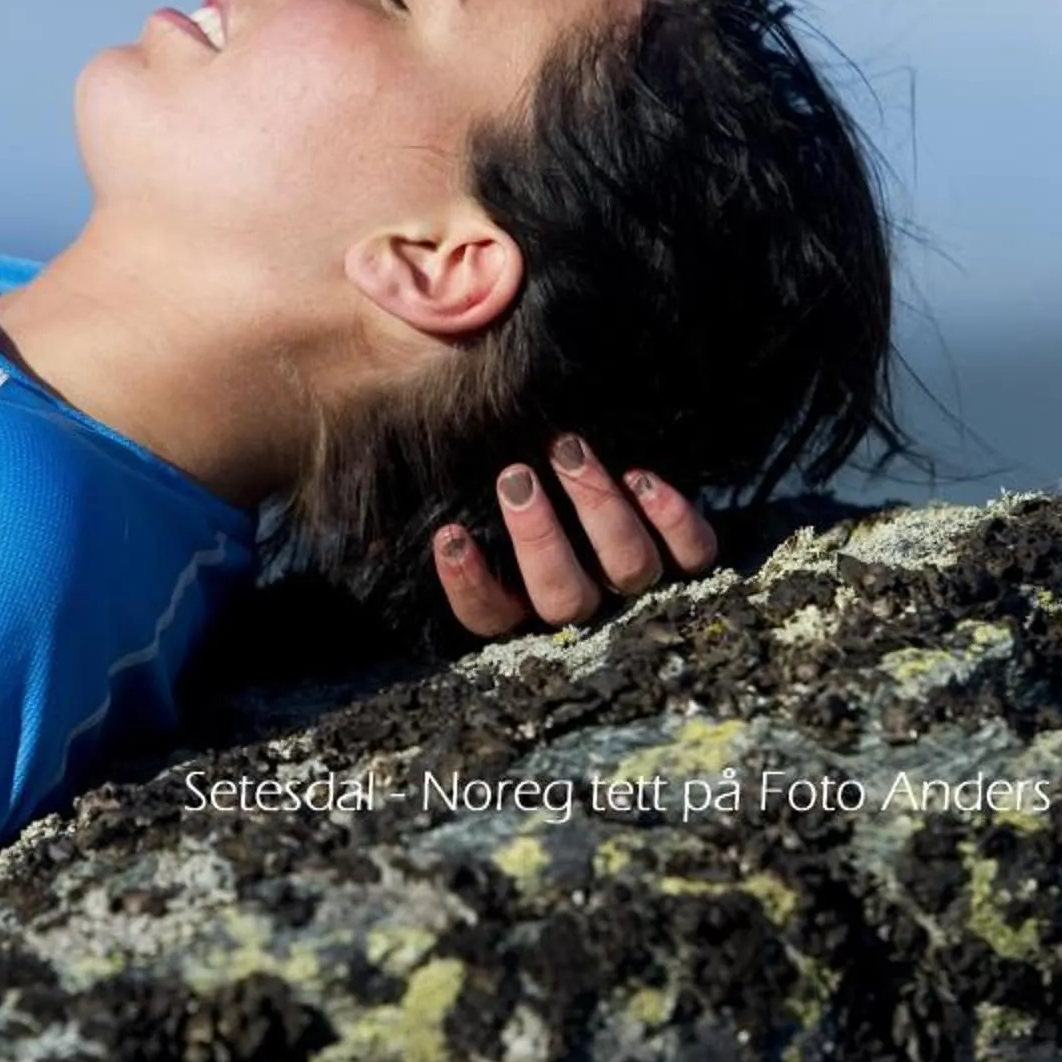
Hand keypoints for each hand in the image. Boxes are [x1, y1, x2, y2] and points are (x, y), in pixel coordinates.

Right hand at [432, 432, 721, 637]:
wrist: (611, 443)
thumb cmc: (520, 480)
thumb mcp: (468, 495)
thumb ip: (424, 510)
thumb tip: (369, 530)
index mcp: (524, 605)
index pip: (491, 618)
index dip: (471, 585)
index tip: (450, 533)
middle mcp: (584, 606)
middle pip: (563, 598)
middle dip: (538, 537)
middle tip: (516, 476)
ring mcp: (640, 584)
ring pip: (626, 570)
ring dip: (596, 509)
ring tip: (569, 450)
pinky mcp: (690, 557)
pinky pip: (693, 552)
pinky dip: (673, 518)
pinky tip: (643, 476)